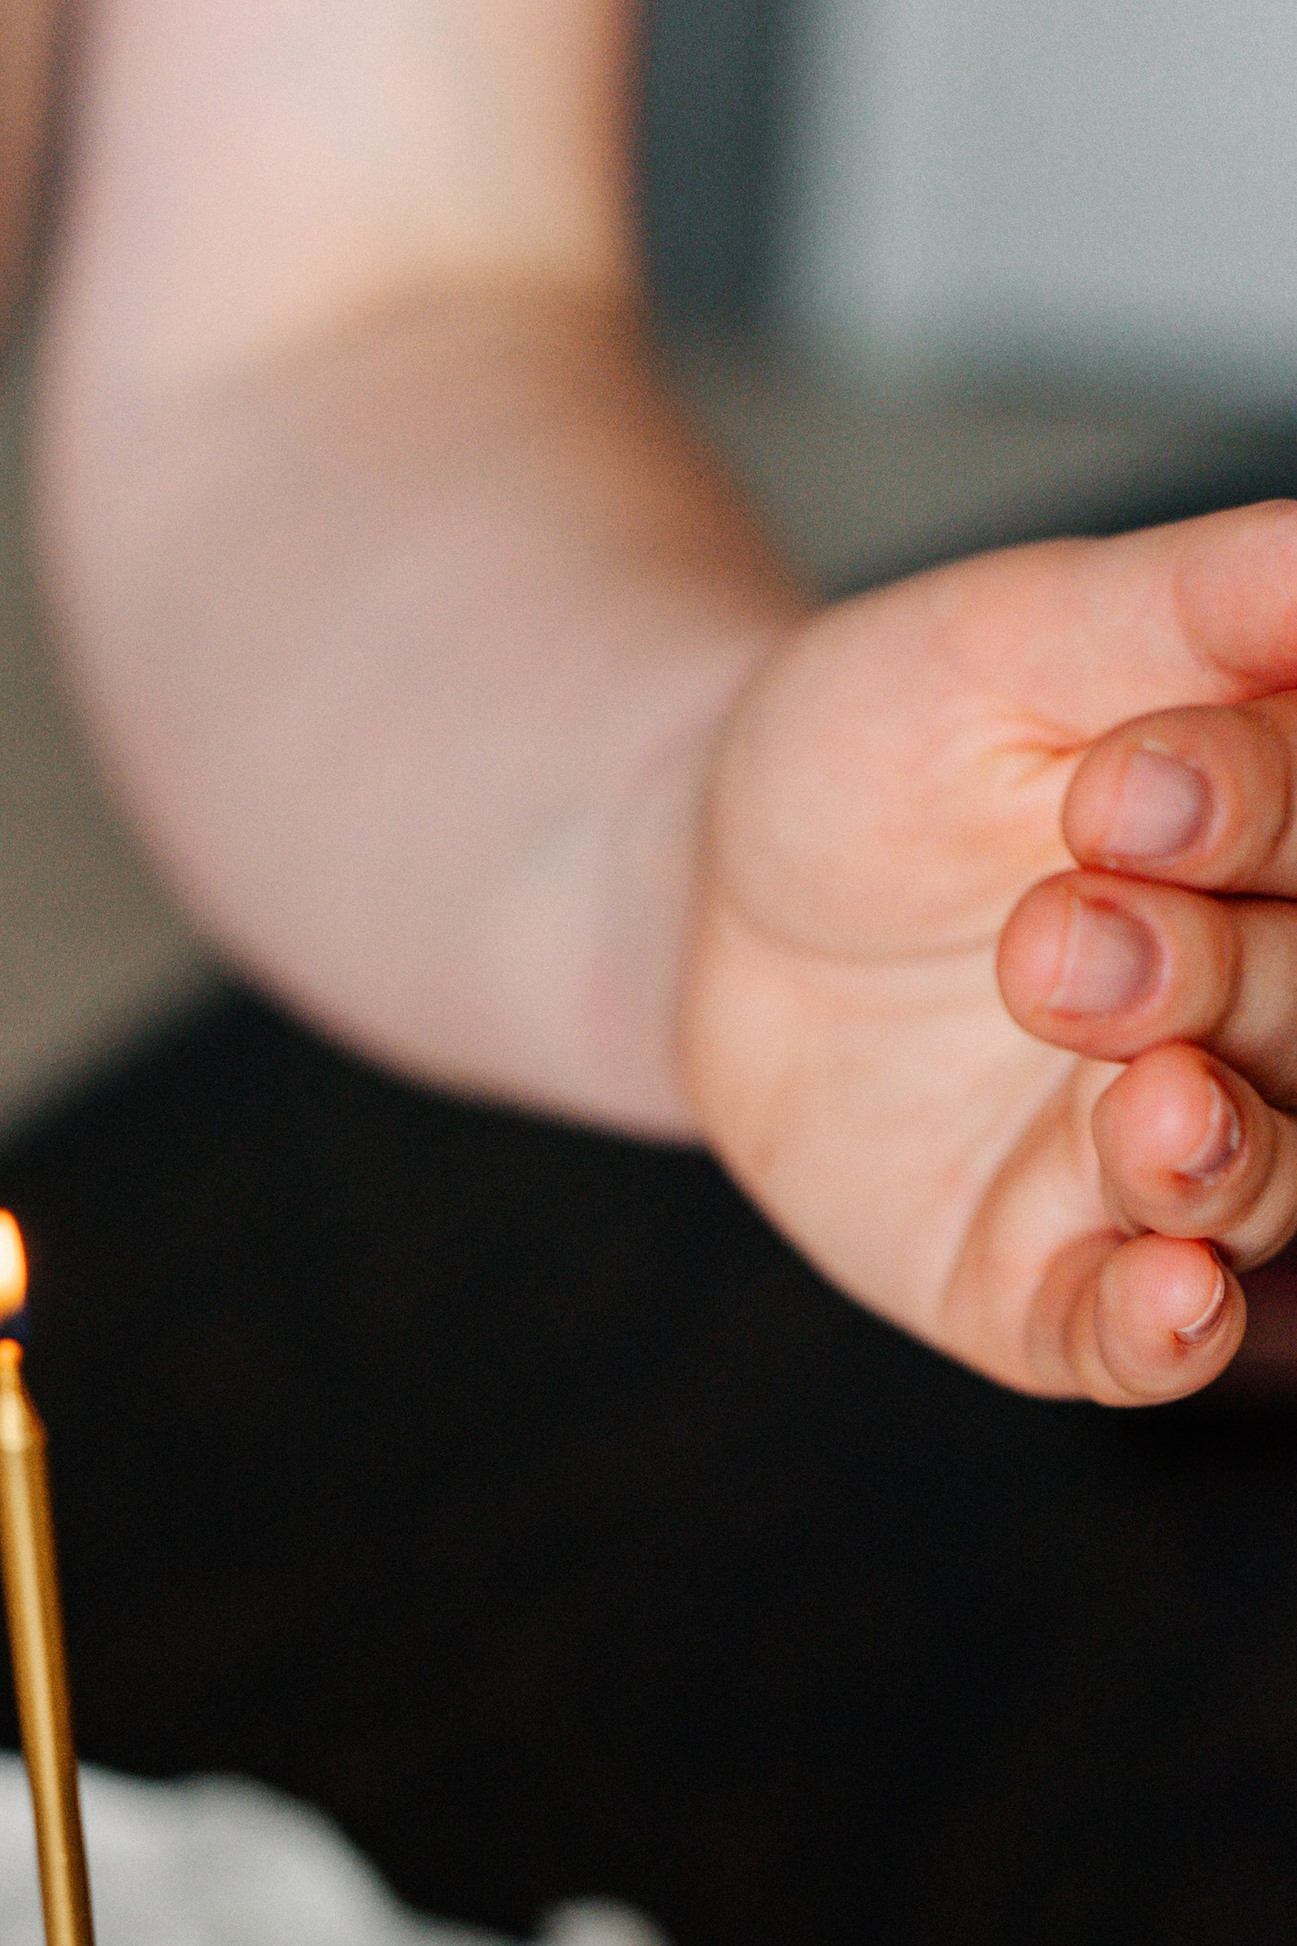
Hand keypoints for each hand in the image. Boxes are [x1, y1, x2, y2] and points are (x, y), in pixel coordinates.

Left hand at [681, 501, 1296, 1400]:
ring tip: (1153, 1108)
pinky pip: (1140, 1338)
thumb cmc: (882, 747)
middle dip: (1208, 978)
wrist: (707, 893)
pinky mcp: (1047, 1281)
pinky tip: (1171, 1300)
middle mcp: (1266, 1011)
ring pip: (1262, 1184)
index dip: (1258, 814)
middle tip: (1055, 934)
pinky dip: (1164, 1330)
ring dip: (1219, 1156)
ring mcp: (1164, 1160)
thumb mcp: (1013, 639)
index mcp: (1287, 843)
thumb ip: (1198, 606)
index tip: (1121, 785)